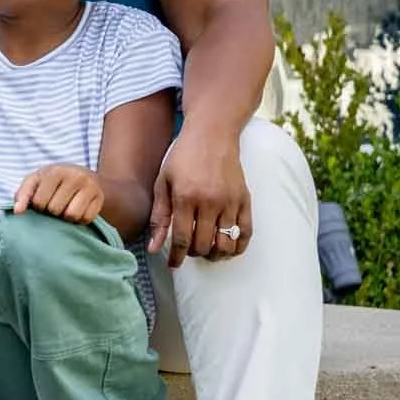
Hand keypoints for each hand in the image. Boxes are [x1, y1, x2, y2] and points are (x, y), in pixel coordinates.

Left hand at [13, 163, 103, 224]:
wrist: (83, 175)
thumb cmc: (52, 181)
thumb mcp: (35, 182)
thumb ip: (22, 195)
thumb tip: (17, 212)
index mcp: (55, 171)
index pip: (39, 201)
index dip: (38, 207)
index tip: (41, 202)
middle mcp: (75, 176)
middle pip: (55, 209)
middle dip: (51, 212)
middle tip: (54, 206)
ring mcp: (90, 187)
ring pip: (71, 215)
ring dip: (65, 218)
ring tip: (64, 209)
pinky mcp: (99, 199)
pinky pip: (85, 219)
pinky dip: (79, 220)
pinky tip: (77, 211)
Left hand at [150, 124, 251, 266]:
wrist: (212, 134)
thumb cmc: (182, 157)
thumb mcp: (163, 182)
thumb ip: (159, 216)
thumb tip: (153, 248)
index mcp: (185, 197)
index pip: (181, 239)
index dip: (175, 257)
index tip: (173, 265)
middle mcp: (210, 202)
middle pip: (203, 245)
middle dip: (193, 254)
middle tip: (188, 249)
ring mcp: (231, 201)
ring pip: (225, 244)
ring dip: (214, 254)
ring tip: (206, 250)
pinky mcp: (246, 200)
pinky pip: (246, 233)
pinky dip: (237, 247)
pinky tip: (227, 248)